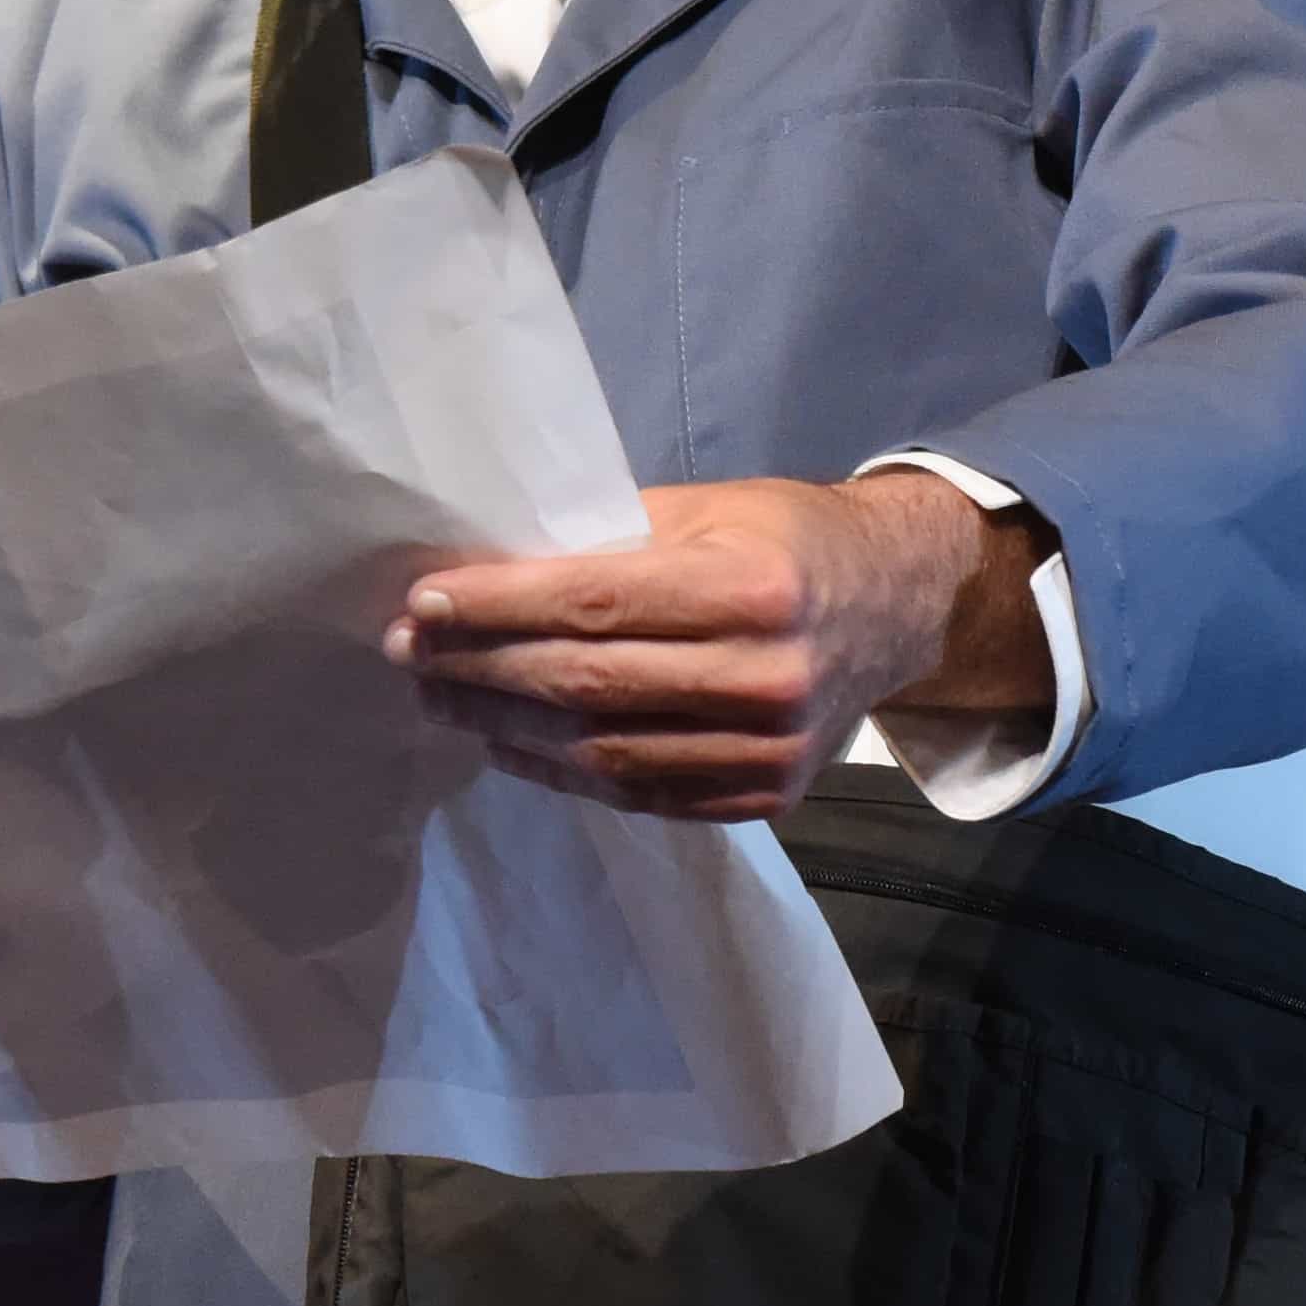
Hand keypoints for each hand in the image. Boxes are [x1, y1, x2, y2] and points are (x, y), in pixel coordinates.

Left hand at [391, 473, 1032, 820]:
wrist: (895, 607)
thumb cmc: (784, 541)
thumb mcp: (708, 510)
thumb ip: (608, 540)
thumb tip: (483, 566)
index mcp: (754, 588)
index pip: (595, 602)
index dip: (498, 607)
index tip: (424, 601)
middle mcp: (768, 675)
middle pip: (587, 682)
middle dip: (480, 668)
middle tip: (410, 652)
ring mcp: (769, 749)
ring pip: (602, 750)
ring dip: (503, 727)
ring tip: (439, 697)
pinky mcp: (763, 796)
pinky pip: (637, 792)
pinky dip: (559, 771)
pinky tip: (507, 743)